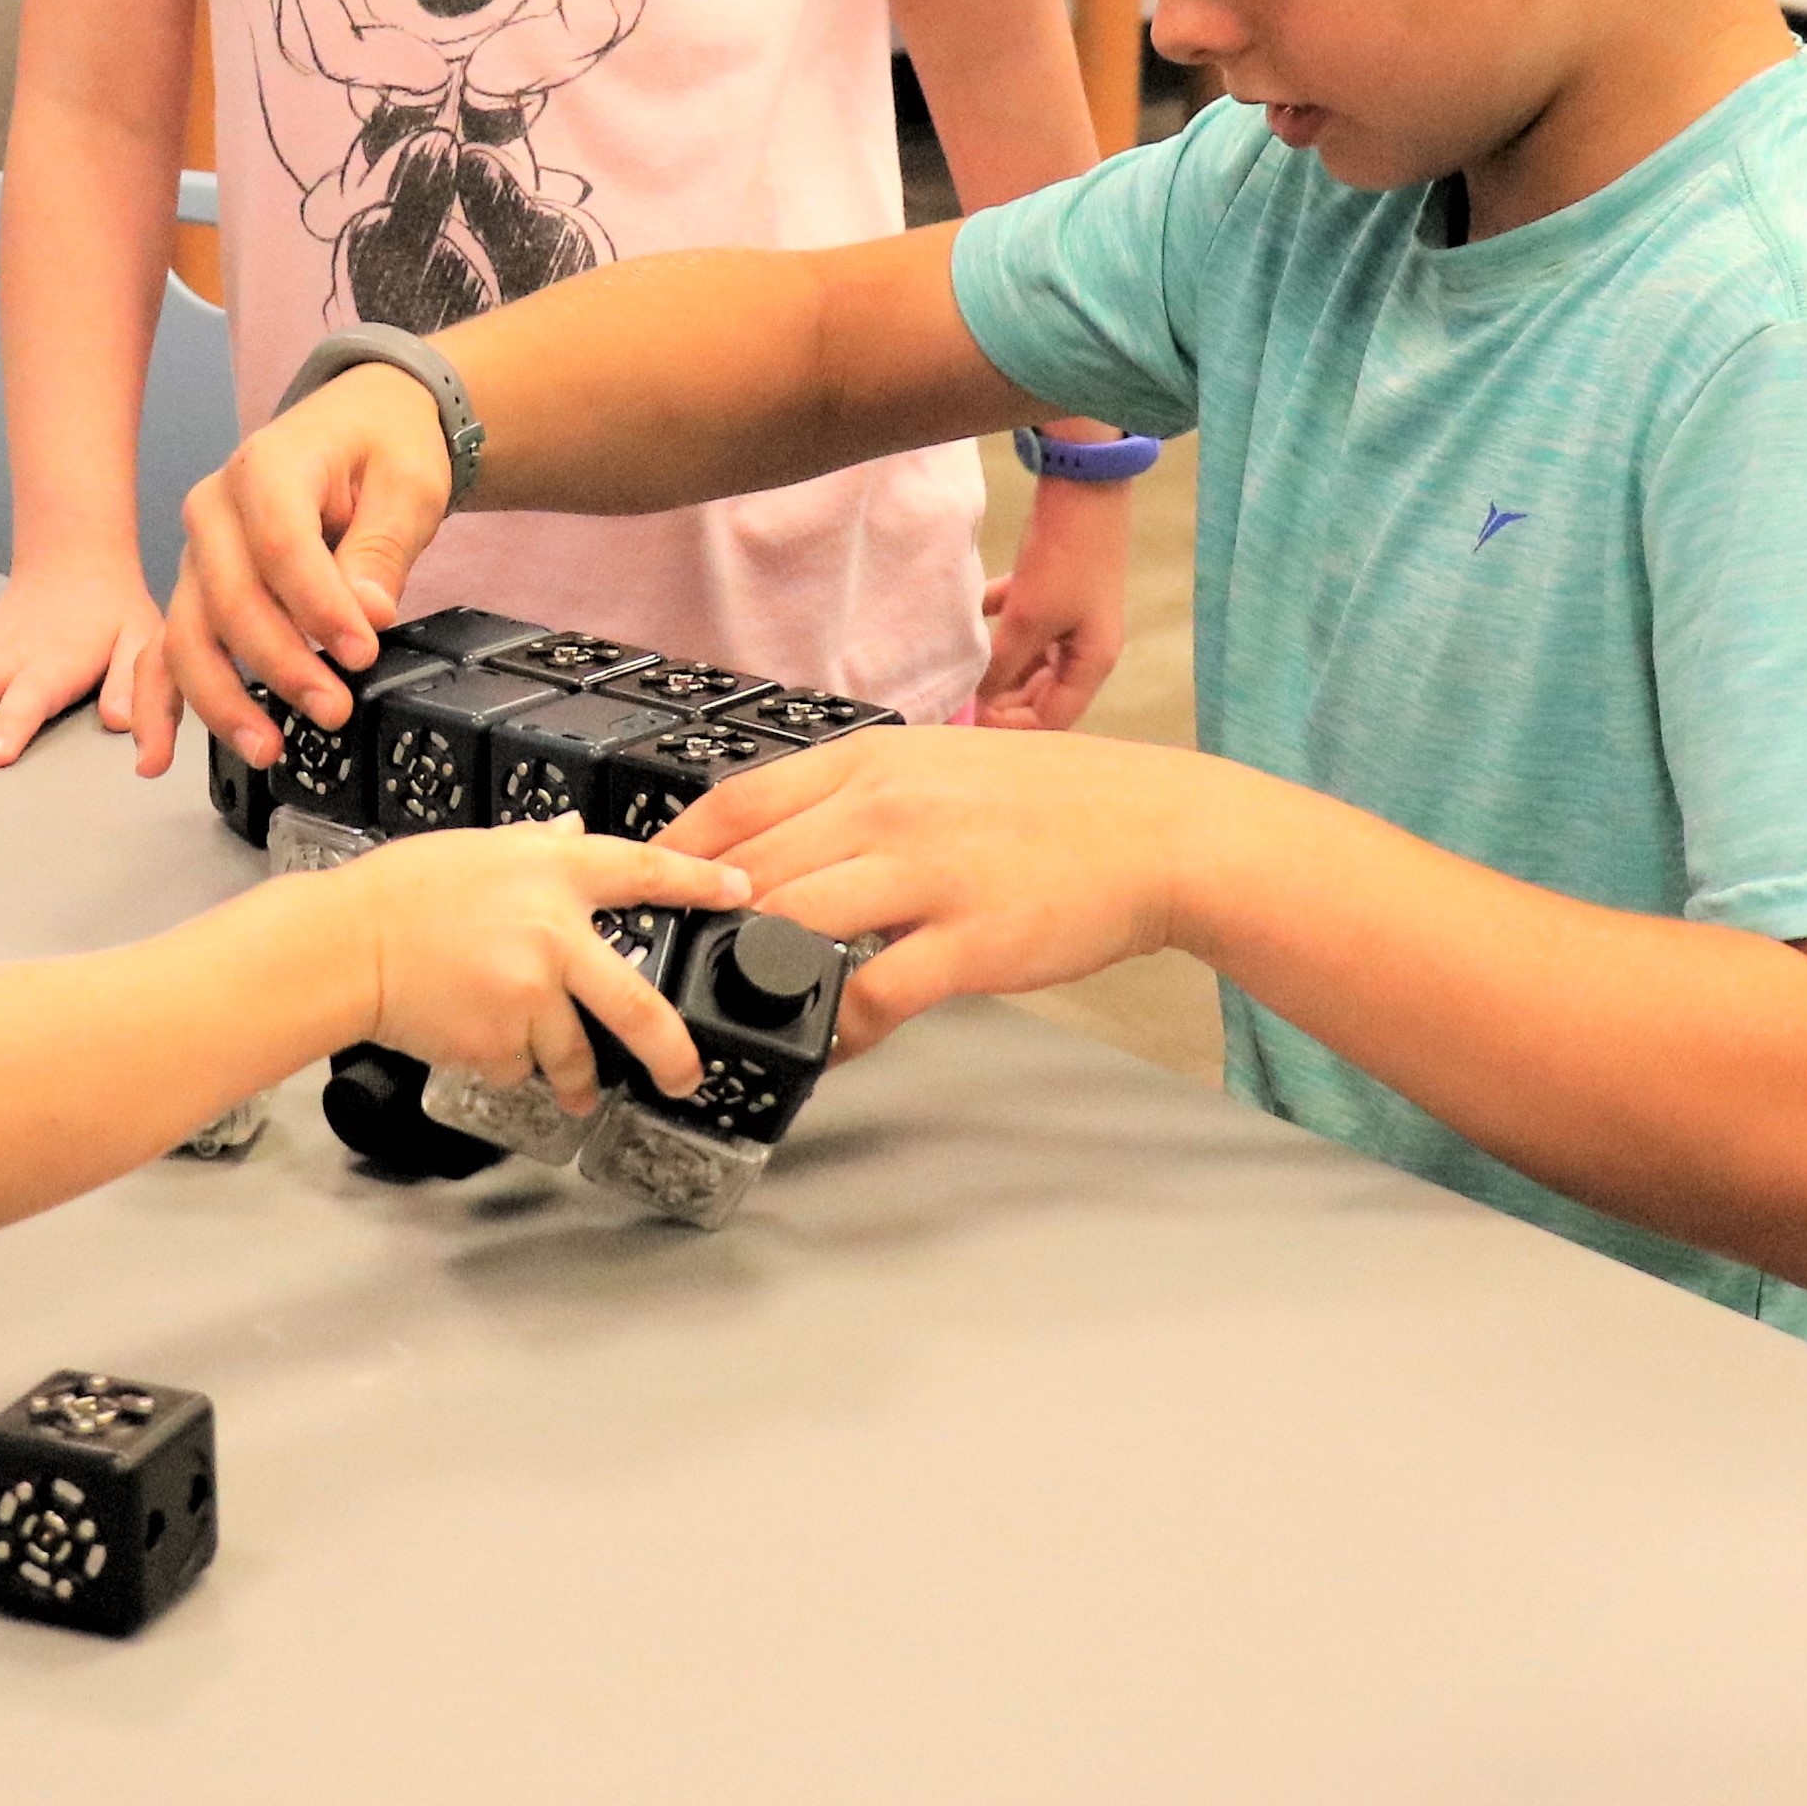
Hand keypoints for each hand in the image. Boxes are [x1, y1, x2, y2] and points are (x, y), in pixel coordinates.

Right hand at [142, 368, 461, 758]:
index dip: (319, 607)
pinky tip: (157, 755)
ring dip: (222, 699)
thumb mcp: (407, 483)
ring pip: (189, 634)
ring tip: (267, 748)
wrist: (359, 425)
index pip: (281, 545)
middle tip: (334, 708)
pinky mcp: (196, 590)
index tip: (362, 653)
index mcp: (265, 467)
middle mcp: (214, 510)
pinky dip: (157, 704)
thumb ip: (381, 547)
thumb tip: (366, 611)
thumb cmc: (382, 448)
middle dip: (281, 664)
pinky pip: (163, 650)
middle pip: (230, 599)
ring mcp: (197, 554)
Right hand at [330, 822, 752, 1108]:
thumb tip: (573, 832)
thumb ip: (535, 847)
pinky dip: (512, 1066)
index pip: (644, 871)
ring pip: (574, 1054)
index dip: (699, 881)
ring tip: (575, 1091)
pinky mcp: (498, 1044)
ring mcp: (528, 996)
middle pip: (638, 1006)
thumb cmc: (400, 891)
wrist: (343, 948)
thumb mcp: (477, 848)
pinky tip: (481, 1042)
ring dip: (576, 1079)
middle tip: (686, 1076)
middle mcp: (554, 935)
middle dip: (671, 1052)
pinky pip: (521, 1068)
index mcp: (552, 874)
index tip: (743, 891)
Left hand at [652, 726, 1225, 1042]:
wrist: (1158, 830)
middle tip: (683, 971)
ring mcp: (928, 875)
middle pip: (753, 872)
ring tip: (747, 1008)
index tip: (648, 889)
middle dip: (706, 928)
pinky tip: (835, 1044)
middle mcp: (889, 809)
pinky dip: (839, 1030)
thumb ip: (861, 800)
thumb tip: (784, 847)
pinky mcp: (968, 942)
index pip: (739, 802)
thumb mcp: (943, 767)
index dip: (678, 852)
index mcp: (874, 761)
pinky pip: (871, 997)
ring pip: (796, 929)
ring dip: (760, 977)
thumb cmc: (1051, 805)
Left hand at [976, 466, 1131, 729]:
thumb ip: (1001, 665)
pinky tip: (969, 619)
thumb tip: (977, 701)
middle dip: (1001, 700)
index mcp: (1092, 662)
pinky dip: (995, 625)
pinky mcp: (1052, 590)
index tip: (969, 722)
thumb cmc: (1065, 558)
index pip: (1053, 719)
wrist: (1082, 486)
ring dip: (997, 666)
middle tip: (958, 700)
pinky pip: (1021, 622)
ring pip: (1029, 660)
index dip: (1012, 727)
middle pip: (1041, 693)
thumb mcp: (1028, 618)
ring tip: (960, 671)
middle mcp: (1085, 647)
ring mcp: (1069, 618)